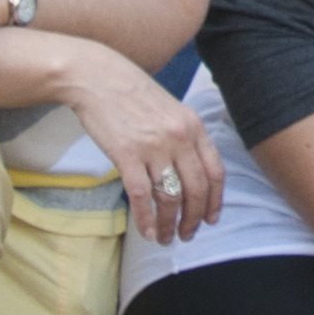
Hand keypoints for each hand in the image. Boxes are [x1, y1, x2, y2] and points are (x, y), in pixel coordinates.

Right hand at [60, 49, 224, 243]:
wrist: (97, 77)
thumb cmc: (132, 94)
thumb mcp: (170, 109)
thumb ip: (185, 137)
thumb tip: (191, 172)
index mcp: (193, 126)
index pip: (215, 172)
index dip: (215, 201)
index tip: (211, 219)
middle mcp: (179, 136)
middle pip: (196, 190)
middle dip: (194, 219)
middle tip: (186, 235)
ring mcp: (153, 145)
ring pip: (170, 197)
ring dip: (169, 224)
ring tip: (164, 237)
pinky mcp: (127, 153)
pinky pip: (141, 195)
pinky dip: (145, 219)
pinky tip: (145, 232)